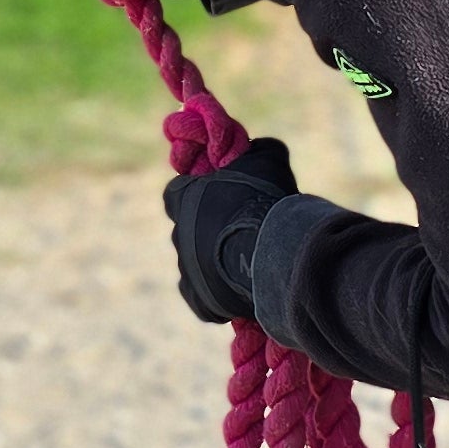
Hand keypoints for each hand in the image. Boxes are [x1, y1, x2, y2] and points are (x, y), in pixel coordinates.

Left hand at [164, 137, 298, 324]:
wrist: (271, 251)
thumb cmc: (263, 199)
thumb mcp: (266, 158)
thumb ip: (257, 151)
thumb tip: (256, 148)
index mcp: (181, 199)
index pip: (177, 193)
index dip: (198, 194)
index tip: (222, 197)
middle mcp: (177, 234)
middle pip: (189, 231)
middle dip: (210, 231)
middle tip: (241, 231)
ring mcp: (186, 268)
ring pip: (197, 264)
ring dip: (217, 262)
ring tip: (249, 261)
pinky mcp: (199, 299)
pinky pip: (203, 297)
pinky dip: (219, 293)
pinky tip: (242, 288)